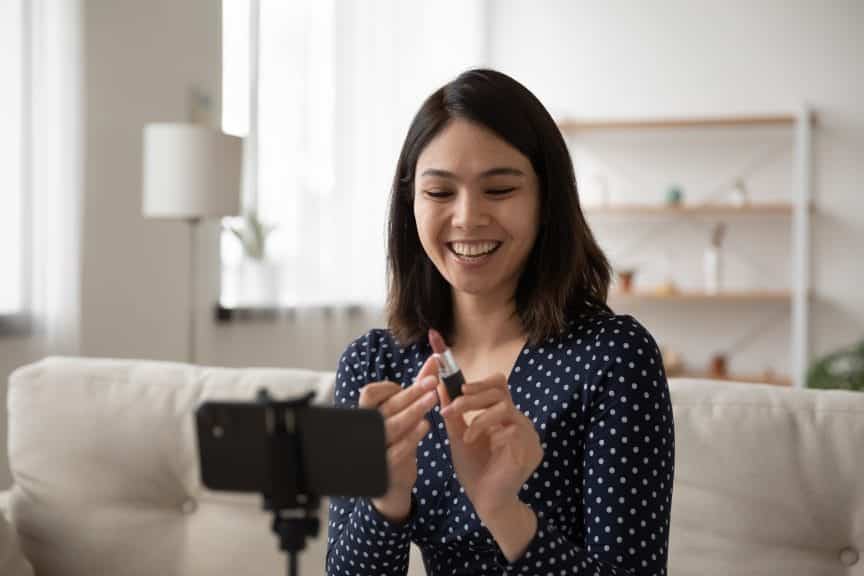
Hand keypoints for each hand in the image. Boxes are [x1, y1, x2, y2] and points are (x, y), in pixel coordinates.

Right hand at [359, 355, 439, 522]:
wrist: (391, 484)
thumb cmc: (396, 441)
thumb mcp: (403, 413)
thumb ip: (417, 387)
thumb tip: (435, 360)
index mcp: (368, 414)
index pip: (369, 393)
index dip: (389, 387)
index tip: (409, 385)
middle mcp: (368, 430)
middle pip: (386, 407)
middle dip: (411, 392)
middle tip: (433, 382)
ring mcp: (375, 449)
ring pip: (391, 426)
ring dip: (414, 410)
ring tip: (434, 399)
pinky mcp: (385, 467)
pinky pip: (397, 450)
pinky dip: (412, 437)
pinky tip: (426, 426)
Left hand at [439, 373, 542, 520]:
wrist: (485, 501)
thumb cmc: (474, 469)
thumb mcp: (458, 436)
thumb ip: (453, 413)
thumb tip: (441, 386)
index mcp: (504, 417)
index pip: (500, 386)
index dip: (481, 382)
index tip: (460, 387)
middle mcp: (519, 422)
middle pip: (501, 393)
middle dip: (473, 398)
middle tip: (452, 407)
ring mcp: (528, 435)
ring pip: (505, 408)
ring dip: (478, 417)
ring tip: (464, 434)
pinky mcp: (530, 450)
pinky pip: (512, 430)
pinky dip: (487, 433)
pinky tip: (473, 443)